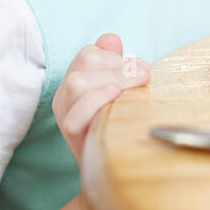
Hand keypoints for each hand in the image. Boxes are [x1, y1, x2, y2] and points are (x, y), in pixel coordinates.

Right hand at [52, 33, 148, 168]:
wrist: (113, 171)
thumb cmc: (117, 127)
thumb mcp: (119, 93)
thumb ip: (114, 64)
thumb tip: (110, 39)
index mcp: (75, 83)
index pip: (89, 54)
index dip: (116, 57)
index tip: (141, 68)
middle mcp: (65, 97)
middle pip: (84, 64)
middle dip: (119, 67)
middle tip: (144, 76)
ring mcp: (66, 116)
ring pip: (77, 84)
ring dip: (112, 80)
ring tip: (134, 87)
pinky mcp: (72, 137)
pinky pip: (75, 116)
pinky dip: (95, 101)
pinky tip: (115, 98)